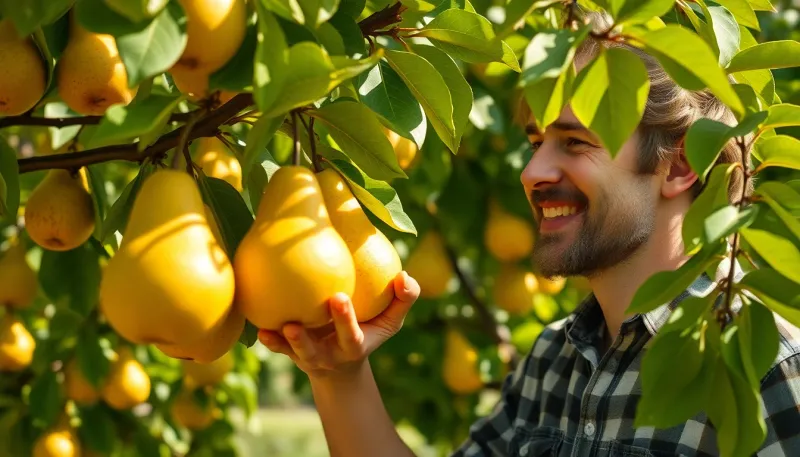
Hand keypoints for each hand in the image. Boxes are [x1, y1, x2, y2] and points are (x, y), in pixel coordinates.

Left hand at [257, 271, 420, 378]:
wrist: (341, 363)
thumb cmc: (369, 330)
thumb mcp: (390, 320)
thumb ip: (403, 299)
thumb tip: (405, 275)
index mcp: (353, 346)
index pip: (350, 335)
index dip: (344, 319)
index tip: (338, 298)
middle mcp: (328, 355)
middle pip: (316, 351)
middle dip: (307, 340)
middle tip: (295, 323)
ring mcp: (307, 356)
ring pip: (294, 353)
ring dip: (285, 342)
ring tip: (279, 327)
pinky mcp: (291, 353)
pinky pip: (278, 348)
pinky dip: (270, 340)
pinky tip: (260, 329)